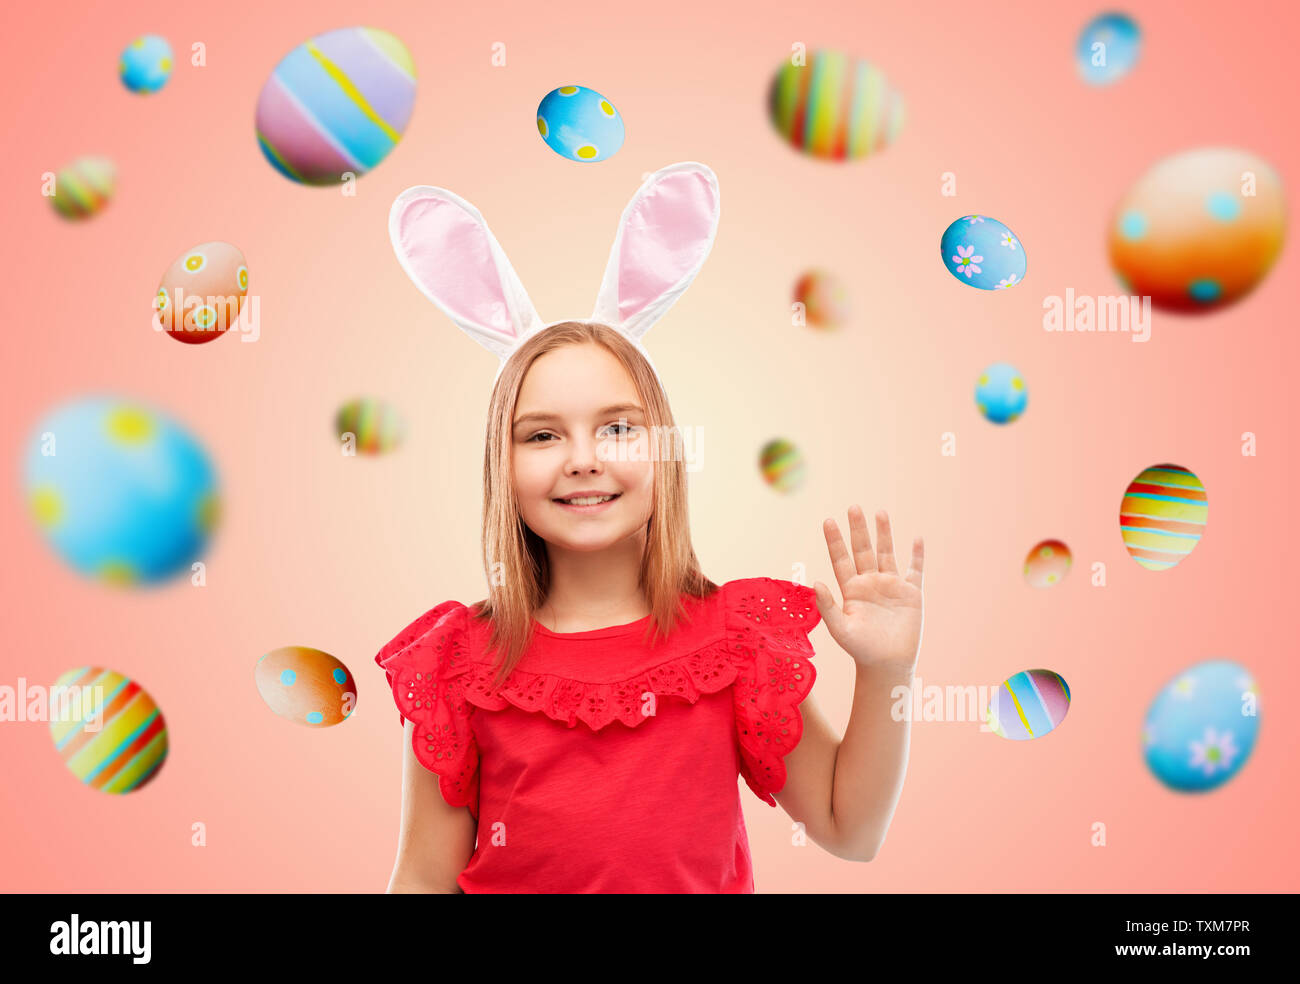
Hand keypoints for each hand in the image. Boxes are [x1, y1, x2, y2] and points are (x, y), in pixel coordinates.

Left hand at [813, 506, 923, 671]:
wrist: (887, 665)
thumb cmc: (861, 650)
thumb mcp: (840, 629)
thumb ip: (827, 606)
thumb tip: (815, 582)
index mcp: (851, 590)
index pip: (841, 559)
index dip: (835, 540)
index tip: (827, 521)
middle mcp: (870, 583)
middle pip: (863, 550)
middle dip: (858, 529)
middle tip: (853, 507)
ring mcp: (891, 587)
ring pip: (887, 554)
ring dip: (884, 534)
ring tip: (880, 512)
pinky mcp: (911, 594)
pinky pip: (914, 570)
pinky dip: (917, 556)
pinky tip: (916, 539)